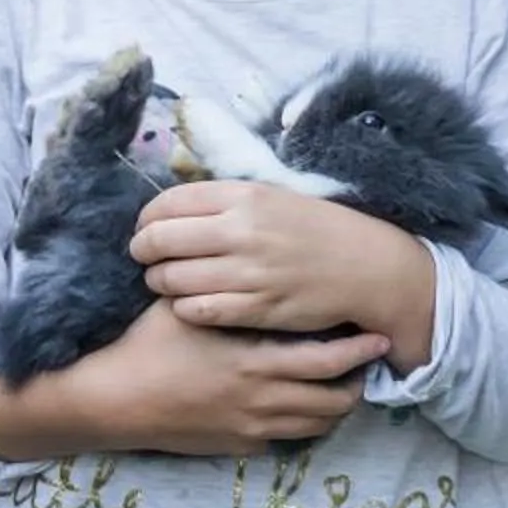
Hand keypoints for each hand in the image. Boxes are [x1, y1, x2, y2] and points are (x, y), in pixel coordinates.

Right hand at [66, 300, 387, 455]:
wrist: (115, 400)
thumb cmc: (148, 345)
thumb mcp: (187, 308)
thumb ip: (222, 292)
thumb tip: (247, 261)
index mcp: (254, 361)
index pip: (327, 361)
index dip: (358, 351)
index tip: (376, 335)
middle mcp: (261, 400)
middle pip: (334, 401)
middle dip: (359, 381)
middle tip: (368, 362)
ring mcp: (251, 428)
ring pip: (316, 425)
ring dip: (336, 405)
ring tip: (341, 384)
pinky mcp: (239, 446)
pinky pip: (287, 439)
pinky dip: (303, 423)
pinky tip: (299, 404)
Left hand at [132, 179, 432, 349]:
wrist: (366, 266)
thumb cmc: (314, 228)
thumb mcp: (270, 197)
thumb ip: (222, 201)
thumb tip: (170, 208)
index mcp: (243, 196)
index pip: (167, 204)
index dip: (146, 219)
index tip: (145, 229)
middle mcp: (242, 231)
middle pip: (160, 241)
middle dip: (142, 250)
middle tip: (145, 257)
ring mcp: (249, 272)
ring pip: (172, 279)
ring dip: (159, 281)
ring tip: (164, 281)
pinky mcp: (257, 308)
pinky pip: (197, 311)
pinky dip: (183, 307)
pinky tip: (189, 303)